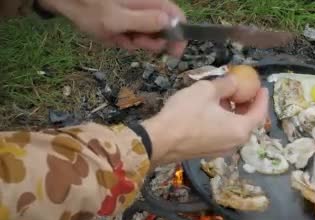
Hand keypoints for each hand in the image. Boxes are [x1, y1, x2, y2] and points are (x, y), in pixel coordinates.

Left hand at [39, 0, 186, 56]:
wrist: (69, 1)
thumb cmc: (91, 9)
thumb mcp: (117, 20)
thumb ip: (145, 21)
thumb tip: (170, 22)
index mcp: (151, 2)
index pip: (178, 18)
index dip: (179, 36)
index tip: (172, 54)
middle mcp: (148, 6)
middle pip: (165, 29)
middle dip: (152, 41)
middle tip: (134, 43)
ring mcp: (138, 12)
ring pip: (150, 34)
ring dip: (137, 42)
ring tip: (119, 38)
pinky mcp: (129, 19)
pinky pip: (136, 33)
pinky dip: (127, 39)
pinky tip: (114, 37)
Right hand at [142, 76, 268, 166]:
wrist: (160, 140)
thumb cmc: (186, 113)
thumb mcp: (207, 90)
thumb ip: (227, 84)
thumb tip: (236, 81)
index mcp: (240, 129)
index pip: (260, 113)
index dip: (263, 99)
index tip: (263, 87)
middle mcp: (235, 144)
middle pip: (249, 123)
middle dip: (249, 106)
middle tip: (246, 91)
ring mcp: (222, 151)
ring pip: (235, 129)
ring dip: (235, 114)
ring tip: (228, 98)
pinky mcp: (209, 153)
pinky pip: (224, 135)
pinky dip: (225, 123)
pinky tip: (214, 111)